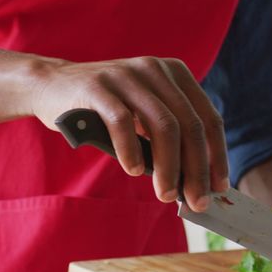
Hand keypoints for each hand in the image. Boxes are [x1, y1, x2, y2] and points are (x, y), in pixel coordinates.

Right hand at [29, 56, 228, 210]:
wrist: (52, 86)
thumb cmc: (103, 110)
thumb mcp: (142, 116)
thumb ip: (167, 139)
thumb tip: (194, 183)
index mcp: (175, 74)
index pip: (207, 118)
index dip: (217, 155)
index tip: (219, 188)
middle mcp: (155, 69)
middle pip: (188, 125)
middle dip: (196, 169)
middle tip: (195, 202)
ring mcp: (126, 75)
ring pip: (162, 125)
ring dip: (168, 166)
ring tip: (165, 194)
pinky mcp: (97, 86)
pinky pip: (122, 121)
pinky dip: (131, 150)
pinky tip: (133, 171)